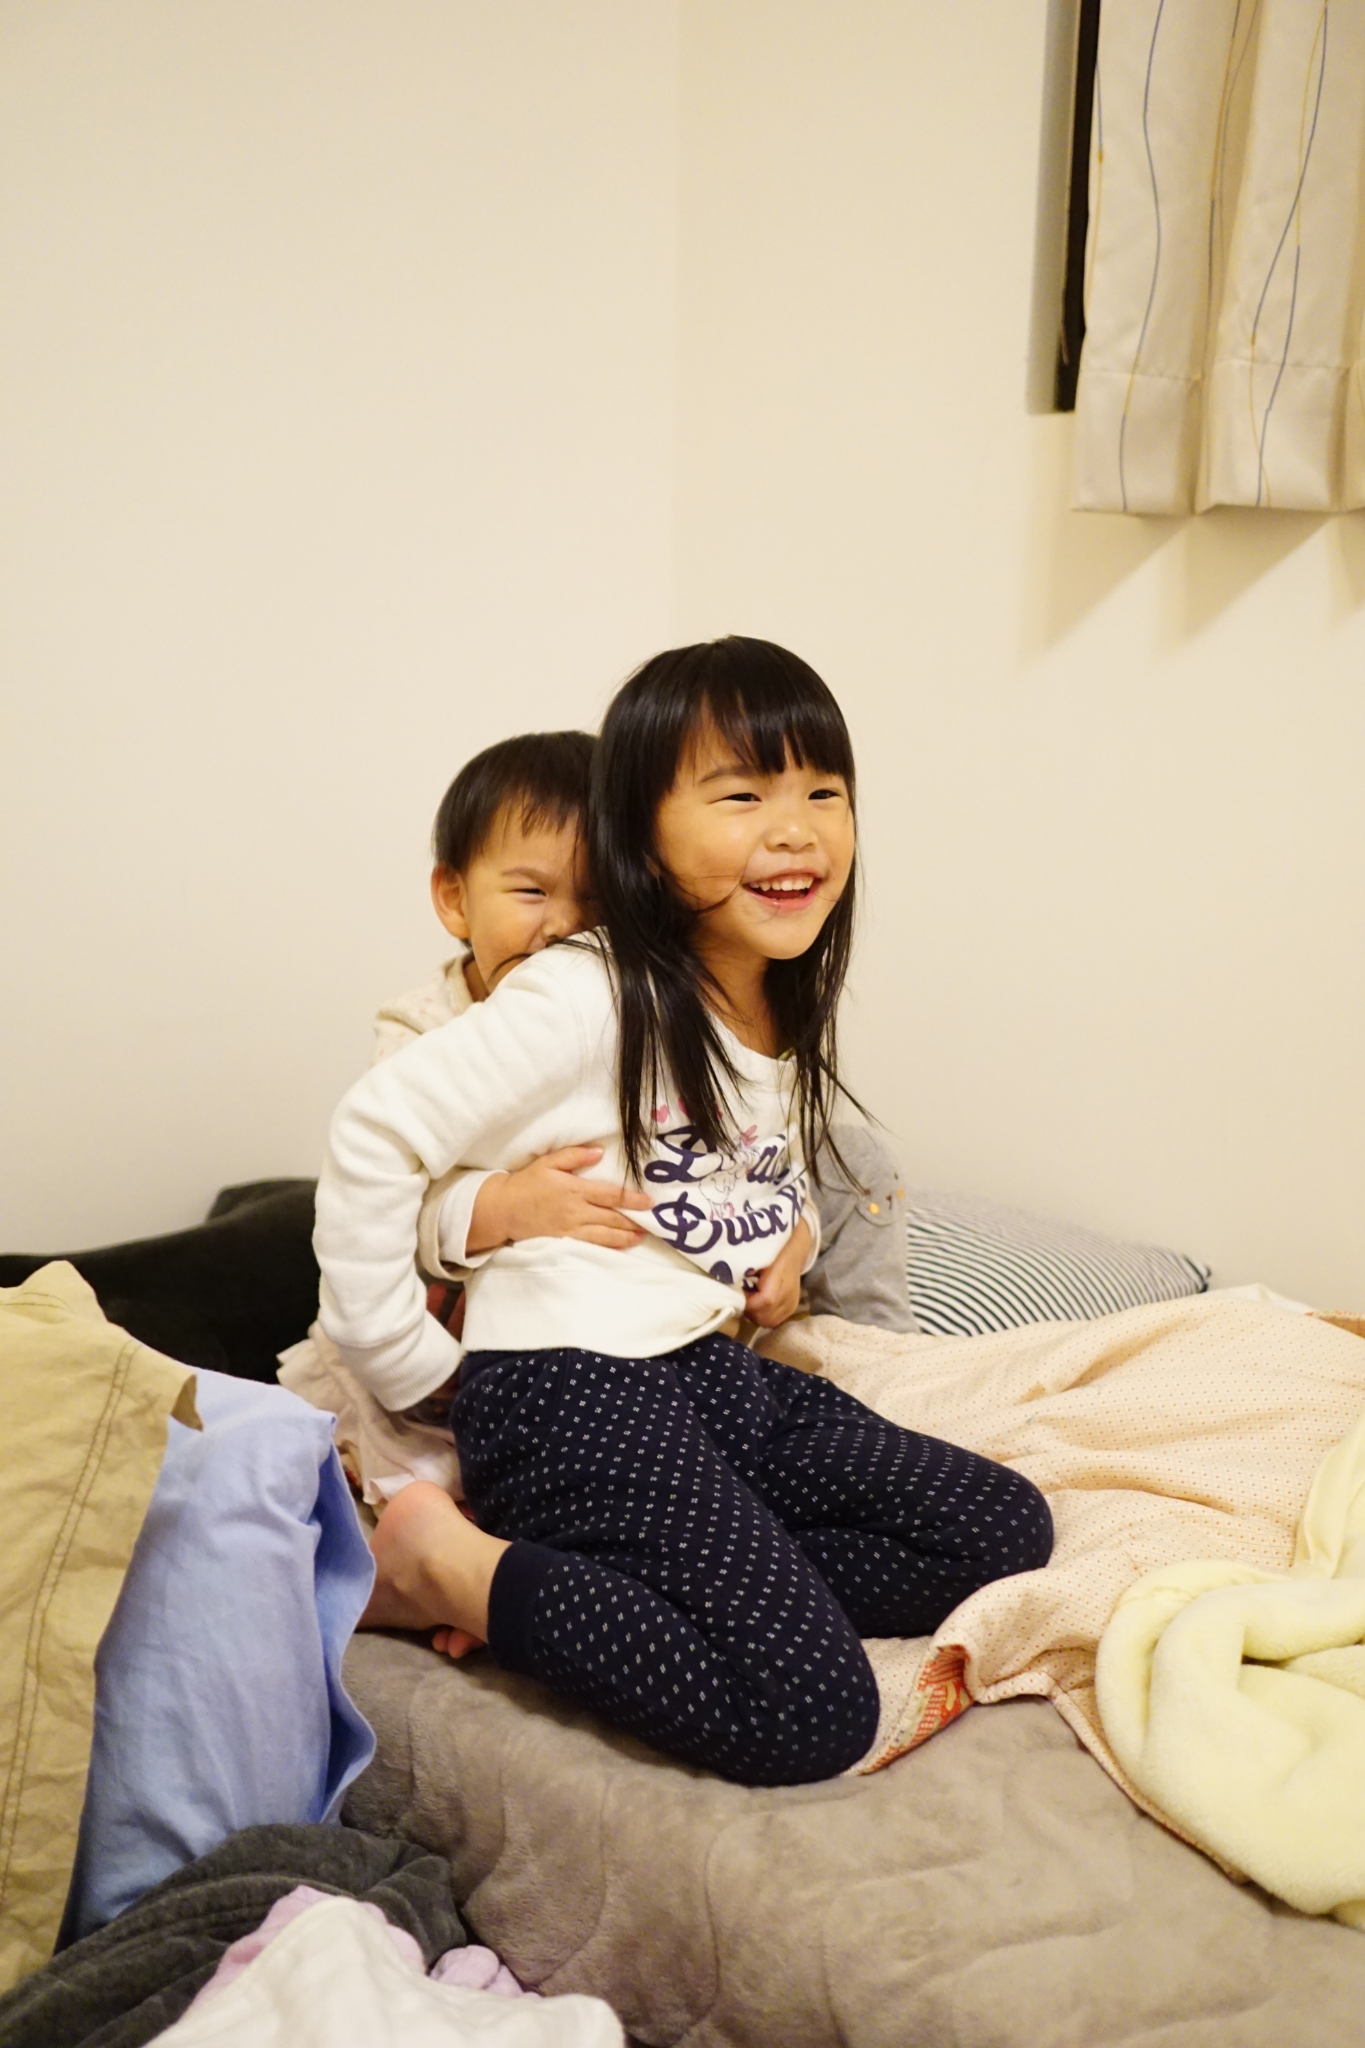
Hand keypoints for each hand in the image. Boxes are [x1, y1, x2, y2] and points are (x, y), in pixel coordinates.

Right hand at [467, 1146, 650, 1252]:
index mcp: (575, 1189)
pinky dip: (607, 1248)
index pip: (610, 1195)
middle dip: (633, 1221)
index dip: (632, 1199)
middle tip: (652, 1223)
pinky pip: (590, 1247)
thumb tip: (599, 1152)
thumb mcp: (548, 1162)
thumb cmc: (526, 1183)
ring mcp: (570, 1229)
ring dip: (625, 1237)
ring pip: (604, 1236)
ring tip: (640, 1237)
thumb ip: (574, 1155)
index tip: (648, 1202)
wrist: (502, 1209)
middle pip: (612, 1218)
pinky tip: (618, 1248)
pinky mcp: (563, 1242)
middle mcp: (576, 1211)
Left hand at [744, 1217, 810, 1327]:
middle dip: (749, 1311)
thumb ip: (743, 1271)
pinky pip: (774, 1321)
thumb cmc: (771, 1251)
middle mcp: (788, 1295)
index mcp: (780, 1279)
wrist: (793, 1251)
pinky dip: (764, 1316)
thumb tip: (727, 1282)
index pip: (764, 1302)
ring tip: (749, 1300)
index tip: (737, 1294)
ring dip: (756, 1315)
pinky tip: (758, 1304)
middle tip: (740, 1298)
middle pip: (764, 1317)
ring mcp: (791, 1304)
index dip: (746, 1302)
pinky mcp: (792, 1308)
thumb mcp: (755, 1256)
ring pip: (768, 1322)